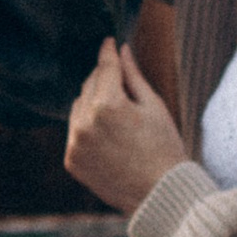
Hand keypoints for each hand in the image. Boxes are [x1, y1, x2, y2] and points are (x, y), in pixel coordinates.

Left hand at [64, 36, 188, 215]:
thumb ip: (133, 76)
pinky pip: (75, 131)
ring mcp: (75, 143)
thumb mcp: (153, 107)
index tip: (109, 41)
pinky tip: (109, 136)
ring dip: (93, 102)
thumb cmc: (164, 148)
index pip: (105, 67)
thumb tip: (122, 50)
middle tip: (121, 82)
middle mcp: (85, 122)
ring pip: (78, 106)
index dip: (108, 51)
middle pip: (89, 84)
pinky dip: (87, 127)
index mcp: (108, 104)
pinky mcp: (72, 160)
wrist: (159, 195)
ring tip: (118, 115)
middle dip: (104, 79)